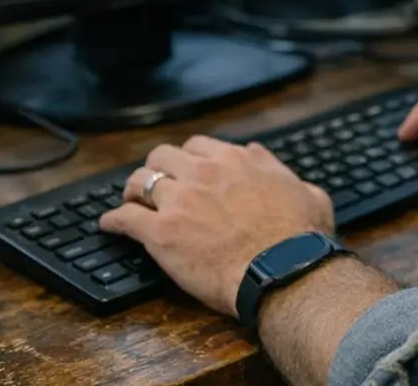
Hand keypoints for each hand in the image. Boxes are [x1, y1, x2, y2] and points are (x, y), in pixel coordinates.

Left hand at [97, 136, 333, 317]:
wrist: (281, 270)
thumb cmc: (299, 238)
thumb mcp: (307, 191)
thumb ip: (280, 171)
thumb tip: (265, 159)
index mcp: (237, 160)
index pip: (199, 146)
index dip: (188, 159)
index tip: (186, 170)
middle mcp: (205, 172)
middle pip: (163, 156)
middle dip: (157, 168)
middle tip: (156, 185)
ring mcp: (180, 200)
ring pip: (139, 181)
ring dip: (133, 191)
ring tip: (130, 202)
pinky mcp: (161, 231)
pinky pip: (124, 218)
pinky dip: (113, 221)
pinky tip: (110, 226)